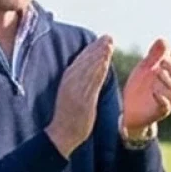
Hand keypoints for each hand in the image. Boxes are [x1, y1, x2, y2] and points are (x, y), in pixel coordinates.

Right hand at [46, 36, 114, 155]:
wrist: (61, 135)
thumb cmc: (68, 119)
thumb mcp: (72, 99)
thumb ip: (79, 88)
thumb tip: (88, 79)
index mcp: (67, 83)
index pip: (79, 63)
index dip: (90, 51)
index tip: (100, 40)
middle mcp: (70, 84)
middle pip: (84, 62)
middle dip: (96, 48)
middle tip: (108, 37)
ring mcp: (76, 90)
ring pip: (89, 68)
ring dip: (99, 54)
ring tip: (108, 43)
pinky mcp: (82, 99)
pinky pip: (92, 80)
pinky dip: (98, 68)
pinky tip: (105, 60)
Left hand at [122, 38, 170, 135]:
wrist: (130, 111)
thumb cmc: (141, 88)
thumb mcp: (145, 69)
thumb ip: (154, 55)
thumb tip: (163, 39)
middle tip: (163, 60)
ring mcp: (168, 100)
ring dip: (169, 80)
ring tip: (158, 72)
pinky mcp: (159, 112)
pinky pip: (165, 106)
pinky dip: (161, 98)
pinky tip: (153, 91)